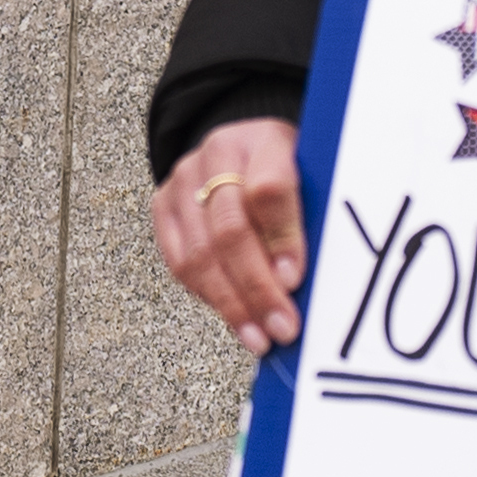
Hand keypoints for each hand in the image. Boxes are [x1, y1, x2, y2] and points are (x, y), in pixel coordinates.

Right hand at [156, 117, 307, 353]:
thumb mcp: (313, 176)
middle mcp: (217, 154)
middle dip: (257, 287)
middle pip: (230, 228)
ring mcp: (184, 180)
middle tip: (282, 325)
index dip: (282, 238)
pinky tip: (235, 318)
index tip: (295, 280)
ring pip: (200, 253)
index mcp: (264, 140)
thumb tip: (305, 284)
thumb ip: (312, 218)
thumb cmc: (287, 170)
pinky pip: (179, 262)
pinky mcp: (163, 205)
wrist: (243, 146)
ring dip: (231, 304)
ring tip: (258, 336)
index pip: (269, 188)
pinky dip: (208, 296)